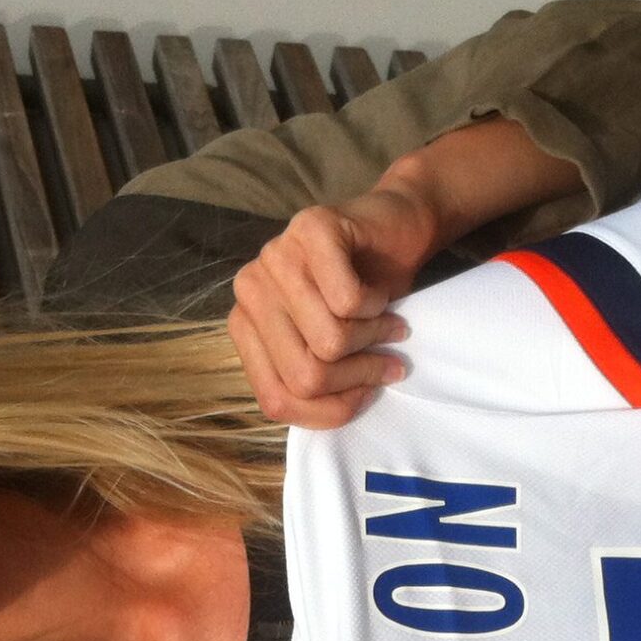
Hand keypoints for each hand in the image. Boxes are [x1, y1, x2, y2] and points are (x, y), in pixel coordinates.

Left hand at [228, 191, 426, 429]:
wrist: (395, 229)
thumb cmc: (365, 296)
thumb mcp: (332, 352)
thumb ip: (315, 381)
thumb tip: (333, 411)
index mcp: (246, 326)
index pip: (276, 401)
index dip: (330, 411)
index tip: (365, 394)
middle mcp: (249, 290)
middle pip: (304, 376)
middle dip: (358, 376)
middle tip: (387, 361)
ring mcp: (275, 255)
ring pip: (329, 342)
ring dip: (374, 339)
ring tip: (388, 324)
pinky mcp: (311, 229)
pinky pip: (348, 301)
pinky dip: (378, 307)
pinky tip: (379, 294)